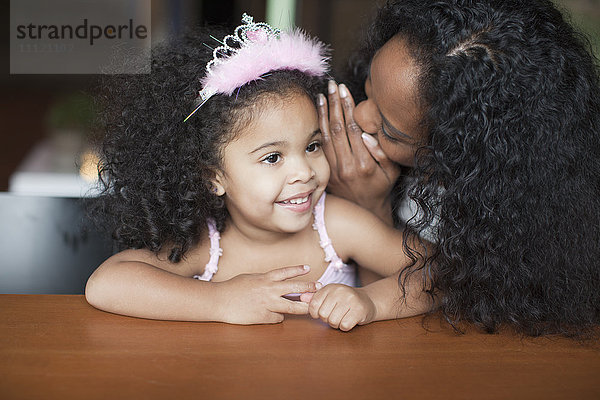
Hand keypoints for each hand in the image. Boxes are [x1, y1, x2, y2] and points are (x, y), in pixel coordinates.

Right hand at [214, 265, 317, 324]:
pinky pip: (277, 318)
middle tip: (318, 287)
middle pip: (294, 289)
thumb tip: (276, 283)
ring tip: (311, 309)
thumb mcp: (250, 278)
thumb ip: (264, 280)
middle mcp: (269, 290)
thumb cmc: (232, 288)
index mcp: (264, 278)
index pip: (285, 272)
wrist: (220, 301)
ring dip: (303, 308)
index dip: (297, 270)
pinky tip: (272, 316)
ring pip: (291, 307)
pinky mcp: (263, 317)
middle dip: (308, 288)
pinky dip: (277, 317)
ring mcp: (267, 304)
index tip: (308, 268)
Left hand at [300, 284, 375, 330]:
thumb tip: (301, 297)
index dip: (315, 313)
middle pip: (323, 315)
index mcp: (330, 287)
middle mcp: (340, 291)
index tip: (322, 312)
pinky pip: (344, 325)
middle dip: (327, 319)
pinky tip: (349, 320)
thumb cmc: (345, 300)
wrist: (368, 301)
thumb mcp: (330, 296)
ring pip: (333, 321)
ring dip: (337, 324)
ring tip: (343, 317)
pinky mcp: (359, 310)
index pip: (313, 304)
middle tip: (335, 315)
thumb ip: (315, 297)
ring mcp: (350, 300)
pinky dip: (345, 327)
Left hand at [318, 81, 400, 216]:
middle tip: (332, 84)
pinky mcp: (327, 171)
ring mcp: (334, 169)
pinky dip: (319, 128)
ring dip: (324, 113)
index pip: (353, 129)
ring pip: (326, 136)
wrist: (365, 209)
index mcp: (364, 164)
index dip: (348, 107)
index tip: (345, 90)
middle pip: (338, 129)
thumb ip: (382, 153)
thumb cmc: (381, 187)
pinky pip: (321, 146)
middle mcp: (346, 166)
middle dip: (335, 104)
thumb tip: (367, 135)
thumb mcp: (392, 172)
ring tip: (322, 94)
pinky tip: (318, 113)